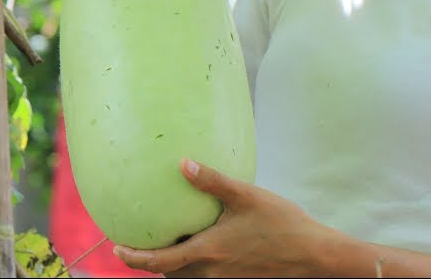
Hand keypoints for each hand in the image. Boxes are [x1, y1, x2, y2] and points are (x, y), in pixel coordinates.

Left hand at [113, 159, 332, 277]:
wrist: (314, 256)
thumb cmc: (282, 224)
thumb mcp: (245, 196)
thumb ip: (211, 181)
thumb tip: (182, 163)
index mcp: (207, 252)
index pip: (158, 261)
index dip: (133, 258)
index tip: (116, 248)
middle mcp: (211, 273)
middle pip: (170, 274)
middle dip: (153, 261)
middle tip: (142, 240)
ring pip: (188, 278)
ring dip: (176, 265)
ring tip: (173, 242)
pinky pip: (208, 278)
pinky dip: (197, 267)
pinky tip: (206, 248)